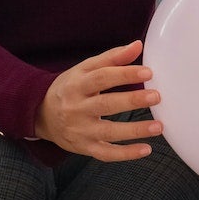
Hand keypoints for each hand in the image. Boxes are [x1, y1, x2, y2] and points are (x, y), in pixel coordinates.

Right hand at [35, 41, 164, 160]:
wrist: (40, 114)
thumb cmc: (71, 88)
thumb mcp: (85, 69)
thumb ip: (112, 58)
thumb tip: (138, 45)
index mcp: (77, 85)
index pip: (101, 78)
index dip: (125, 74)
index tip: (149, 72)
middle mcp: (76, 108)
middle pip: (105, 105)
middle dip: (132, 101)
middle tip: (157, 96)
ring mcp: (79, 130)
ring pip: (107, 132)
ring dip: (134, 130)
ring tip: (158, 126)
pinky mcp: (83, 147)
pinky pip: (105, 153)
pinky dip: (125, 154)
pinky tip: (146, 149)